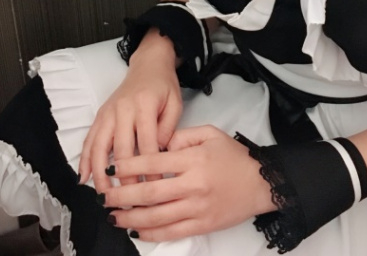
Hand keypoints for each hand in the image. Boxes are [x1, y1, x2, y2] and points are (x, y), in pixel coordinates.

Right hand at [78, 31, 181, 191]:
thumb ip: (168, 130)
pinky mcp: (100, 115)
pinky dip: (84, 159)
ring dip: (99, 174)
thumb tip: (159, 156)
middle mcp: (123, 109)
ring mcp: (108, 112)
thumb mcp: (175, 104)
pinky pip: (89, 139)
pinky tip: (83, 177)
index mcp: (144, 106)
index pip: (147, 144)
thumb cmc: (163, 86)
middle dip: (124, 178)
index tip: (153, 188)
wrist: (148, 64)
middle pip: (121, 150)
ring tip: (104, 195)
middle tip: (129, 200)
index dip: (150, 169)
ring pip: (99, 147)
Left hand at [101, 125, 276, 240]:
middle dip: (122, 195)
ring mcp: (197, 208)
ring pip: (157, 217)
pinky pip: (171, 232)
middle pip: (149, 193)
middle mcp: (193, 185)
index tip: (112, 168)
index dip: (129, 166)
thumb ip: (182, 136)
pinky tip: (136, 230)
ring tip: (113, 215)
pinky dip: (151, 233)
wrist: (262, 182)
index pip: (153, 163)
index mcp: (193, 160)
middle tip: (104, 196)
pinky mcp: (202, 225)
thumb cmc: (234, 157)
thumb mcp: (210, 134)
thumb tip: (160, 146)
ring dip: (130, 218)